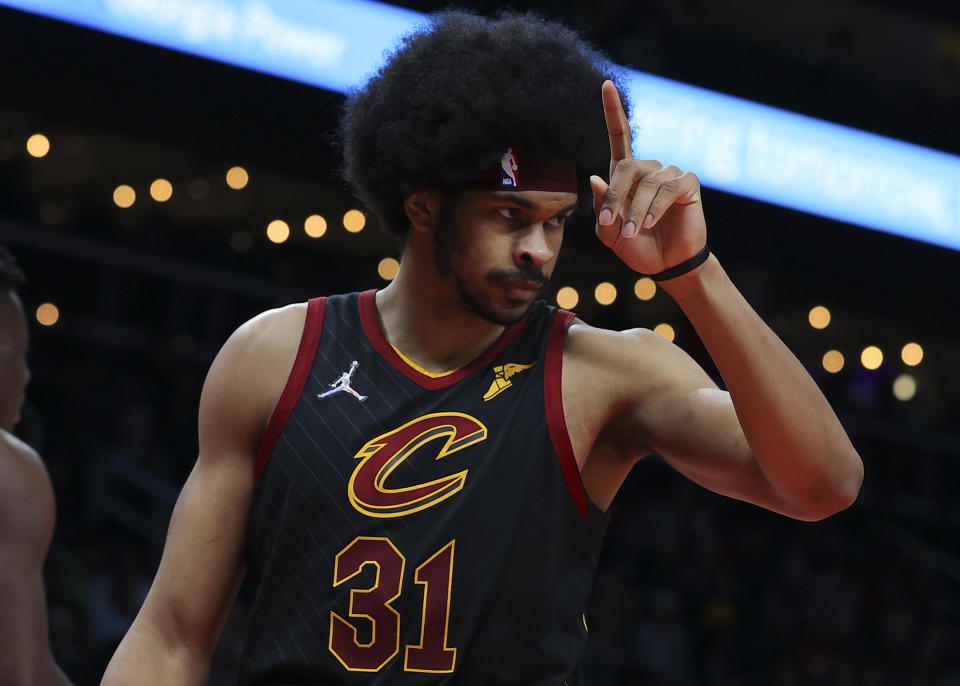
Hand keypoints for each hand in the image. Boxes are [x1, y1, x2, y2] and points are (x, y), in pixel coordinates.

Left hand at [592, 80, 706, 274]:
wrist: (667, 265)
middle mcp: (649, 169)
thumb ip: (602, 208)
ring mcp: (670, 174)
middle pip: (626, 166)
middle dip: (615, 196)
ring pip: (646, 182)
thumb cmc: (638, 248)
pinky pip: (667, 188)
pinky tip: (650, 223)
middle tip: (611, 223)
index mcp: (627, 176)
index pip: (620, 137)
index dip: (613, 111)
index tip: (605, 84)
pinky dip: (655, 207)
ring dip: (635, 210)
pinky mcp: (688, 184)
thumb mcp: (610, 233)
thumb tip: (596, 178)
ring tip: (633, 232)